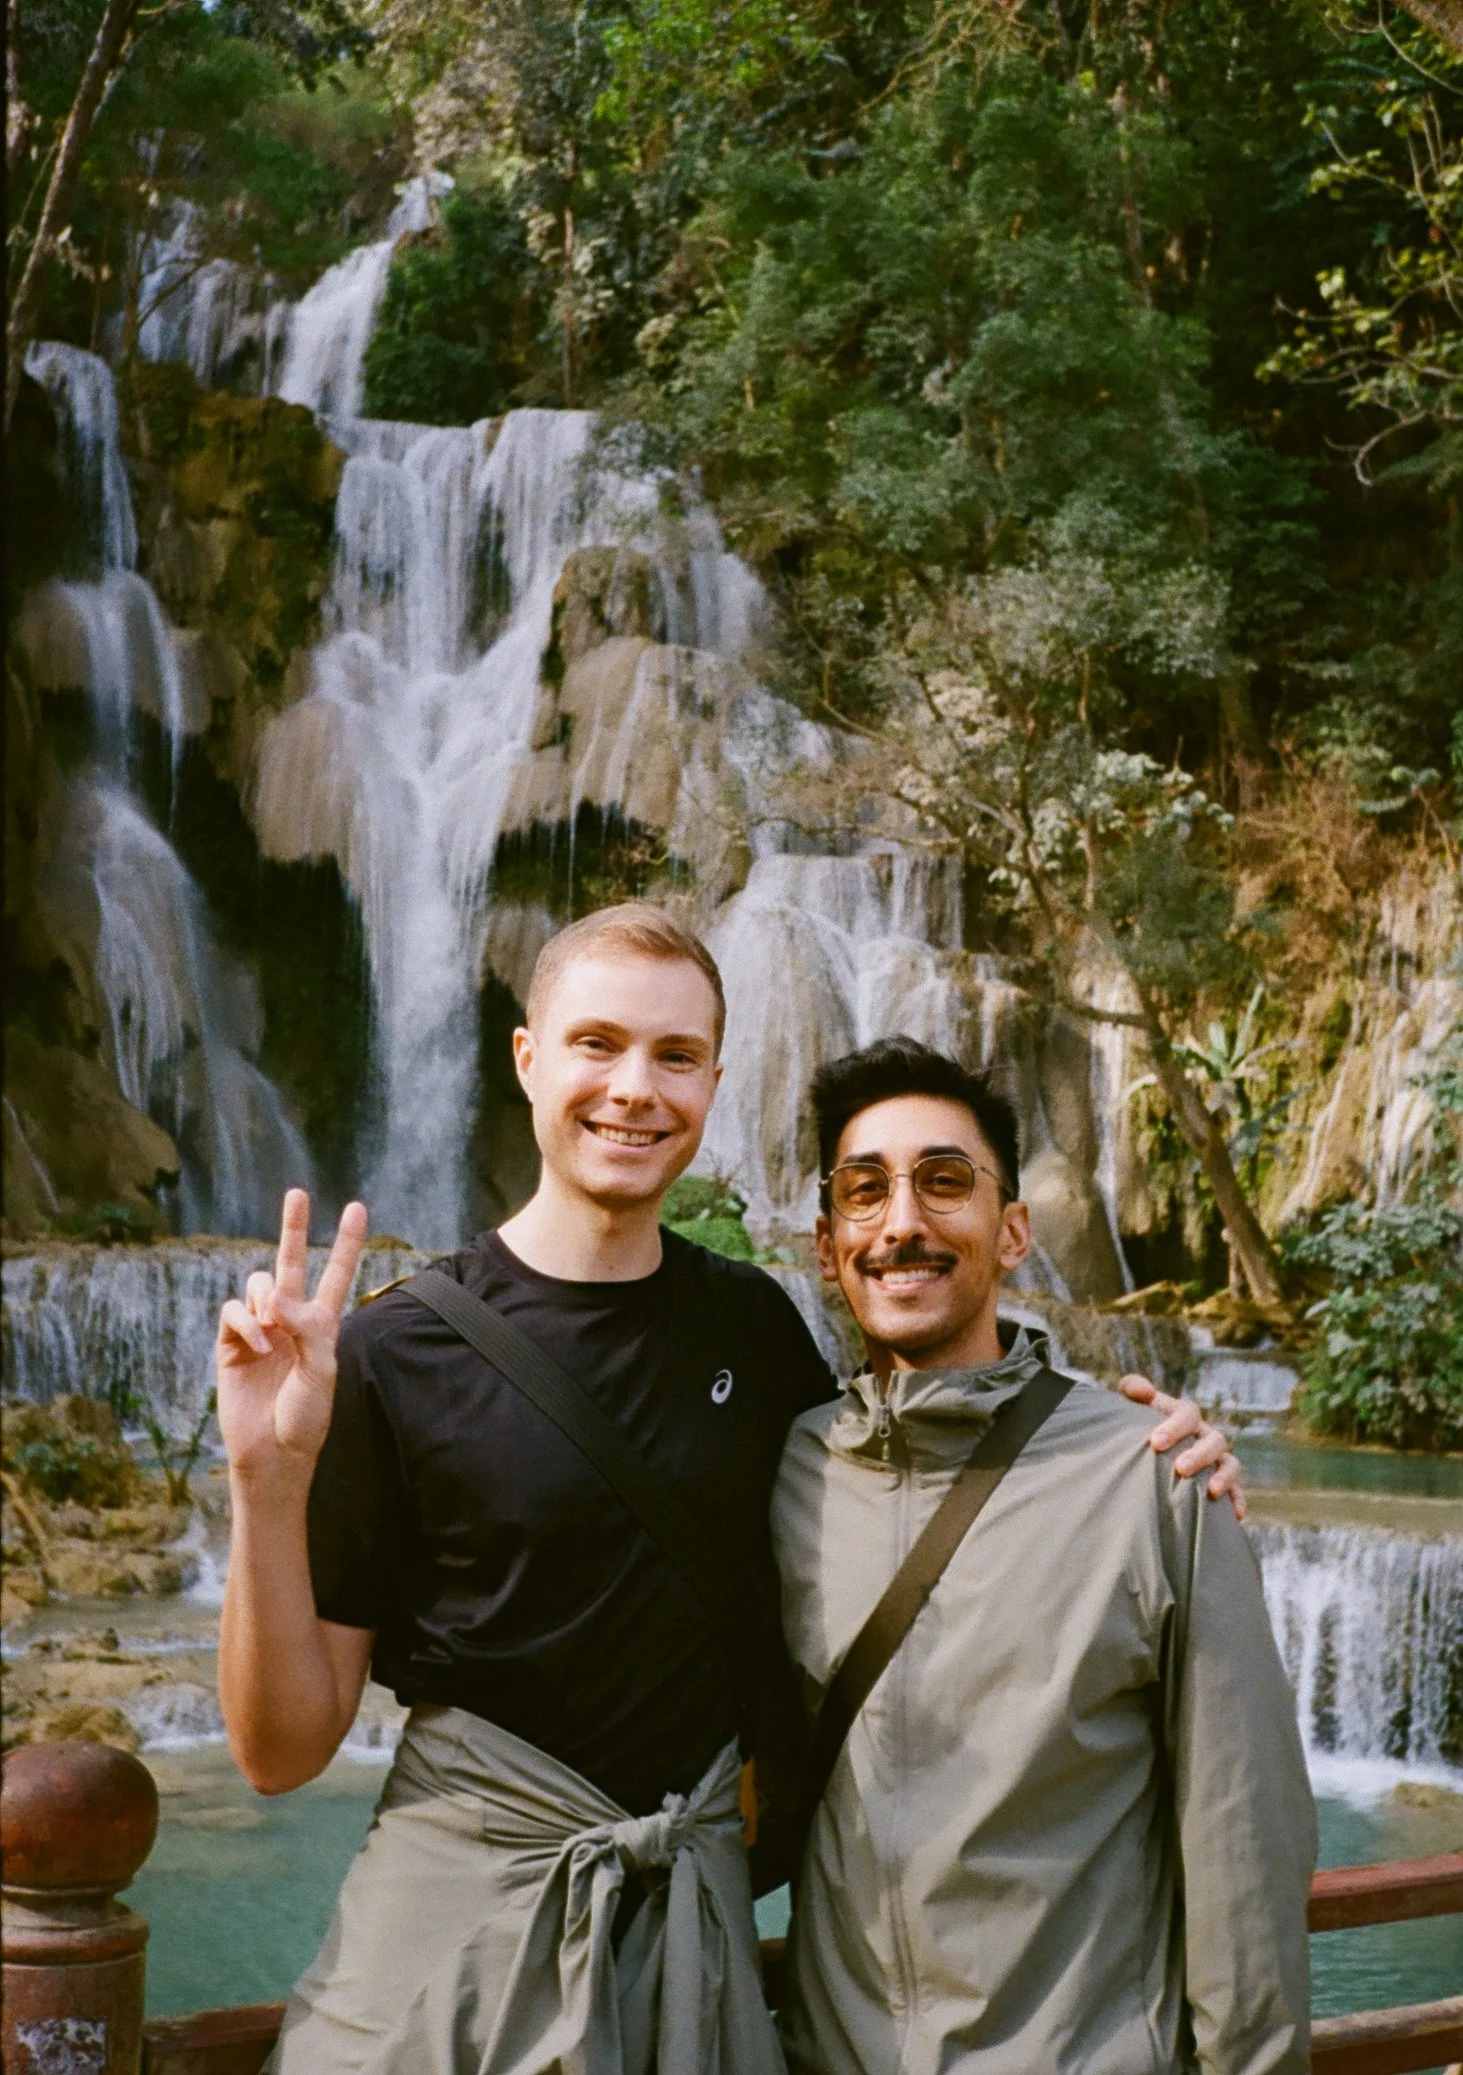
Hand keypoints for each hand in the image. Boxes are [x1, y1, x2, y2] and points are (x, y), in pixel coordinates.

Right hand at [216, 1190, 367, 1486]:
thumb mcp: (321, 1372)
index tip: (357, 1207)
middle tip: (297, 1192)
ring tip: (273, 1330)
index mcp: (322, 1325)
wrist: (273, 1454)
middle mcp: (291, 1320)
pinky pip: (233, 1312)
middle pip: (291, 1262)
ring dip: (266, 1299)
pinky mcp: (231, 1344)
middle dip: (293, 1227)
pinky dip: (245, 1323)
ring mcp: (259, 1330)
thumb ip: (306, 1329)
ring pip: (258, 1285)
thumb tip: (276, 1298)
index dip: (347, 1243)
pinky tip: (258, 1345)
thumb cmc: (306, 1419)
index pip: (337, 1275)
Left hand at [1118, 1376, 1245, 1521]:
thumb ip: (1132, 1387)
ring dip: (1224, 1476)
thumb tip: (1146, 1391)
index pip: (1188, 1414)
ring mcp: (1215, 1458)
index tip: (1155, 1442)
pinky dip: (1238, 1500)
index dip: (1175, 1426)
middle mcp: (1204, 1435)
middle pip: (1213, 1440)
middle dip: (1199, 1454)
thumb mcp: (1128, 1403)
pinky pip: (1236, 1490)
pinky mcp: (1220, 1481)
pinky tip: (1235, 1515)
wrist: (1141, 1447)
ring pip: (1230, 1463)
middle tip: (1181, 1468)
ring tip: (1212, 1491)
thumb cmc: (1134, 1423)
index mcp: (1184, 1415)